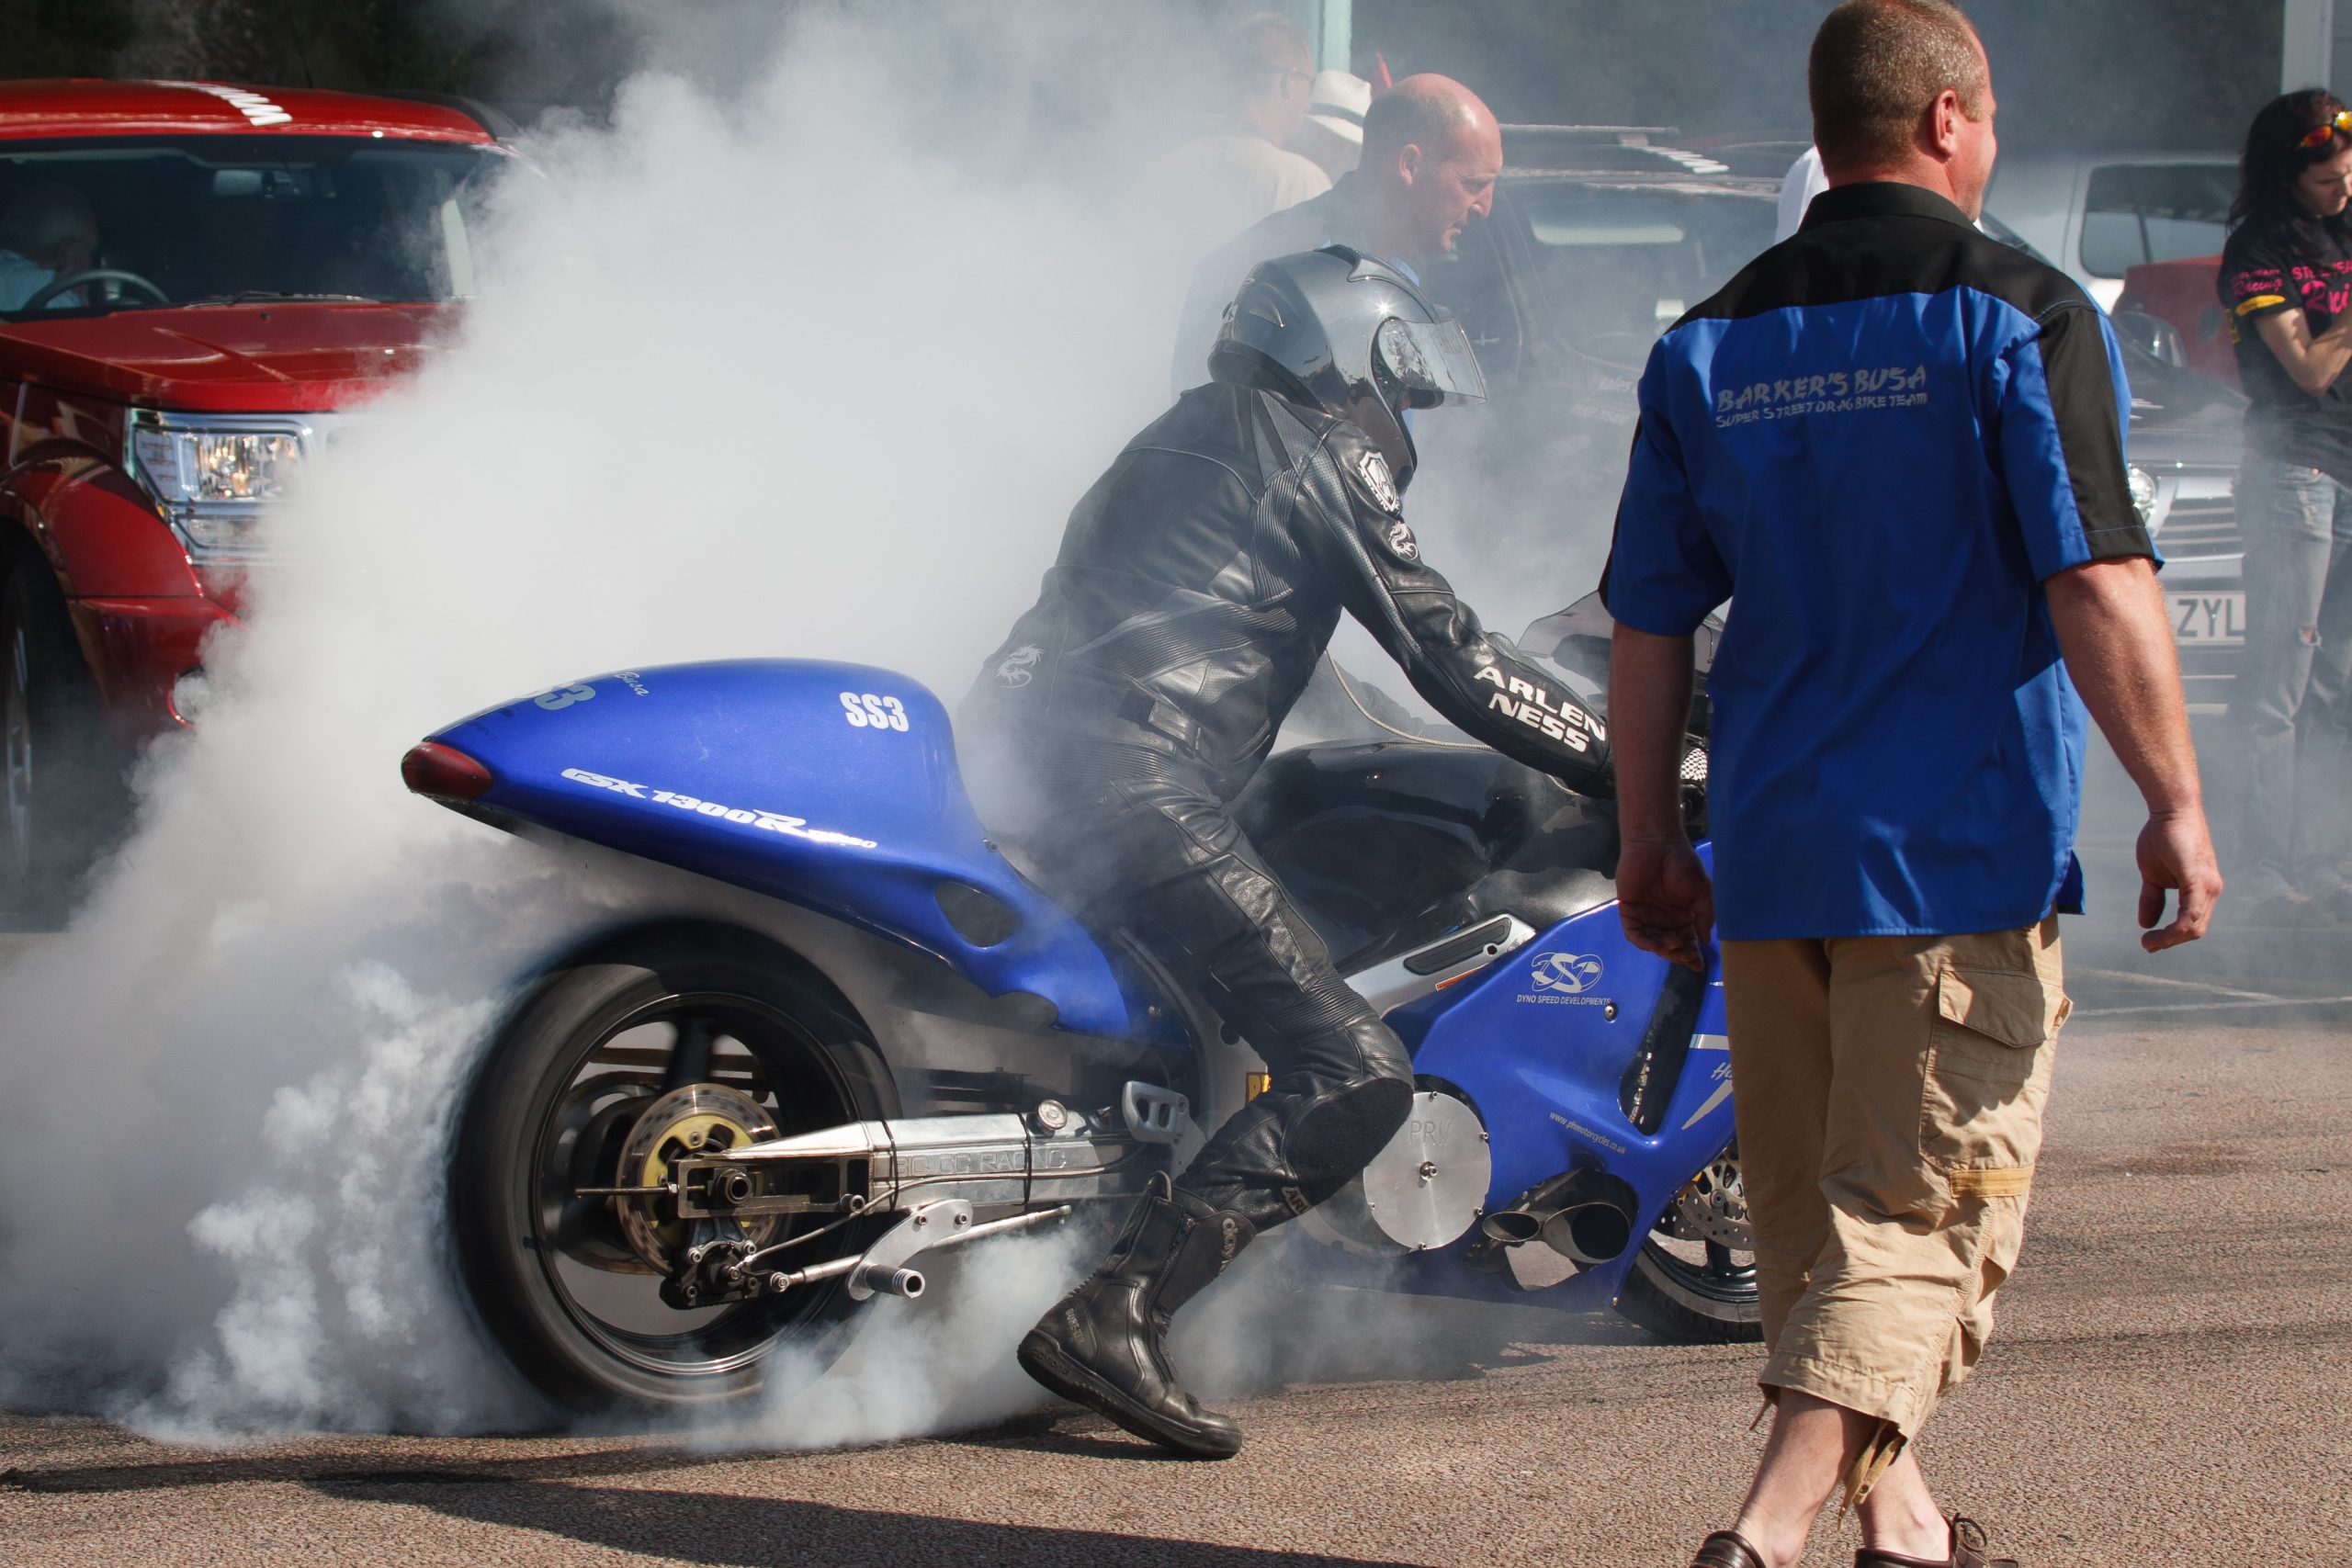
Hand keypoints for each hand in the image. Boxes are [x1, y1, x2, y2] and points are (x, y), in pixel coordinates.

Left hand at [1617, 834, 1714, 970]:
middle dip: (1678, 954)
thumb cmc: (1682, 863)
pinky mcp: (1629, 911)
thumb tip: (1706, 940)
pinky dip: (1643, 941)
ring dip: (1662, 949)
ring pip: (1652, 942)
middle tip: (1687, 954)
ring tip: (1673, 945)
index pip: (1687, 941)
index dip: (1693, 955)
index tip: (1699, 966)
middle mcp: (1664, 919)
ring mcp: (1646, 916)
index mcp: (1682, 916)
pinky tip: (1654, 944)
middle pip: (1670, 946)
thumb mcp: (1701, 891)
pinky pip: (1634, 933)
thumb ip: (1704, 915)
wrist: (1657, 844)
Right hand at [2135, 807, 2220, 951]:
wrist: (2170, 811)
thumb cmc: (2163, 837)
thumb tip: (2145, 923)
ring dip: (2170, 939)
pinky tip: (2158, 934)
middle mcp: (2211, 890)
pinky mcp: (2199, 880)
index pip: (2192, 923)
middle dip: (2170, 942)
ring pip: (2194, 926)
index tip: (2148, 941)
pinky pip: (2191, 914)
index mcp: (2202, 890)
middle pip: (2195, 930)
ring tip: (2148, 942)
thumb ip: (2152, 898)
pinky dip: (2175, 929)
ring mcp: (2208, 886)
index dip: (2171, 936)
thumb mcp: (2152, 875)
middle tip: (2147, 945)